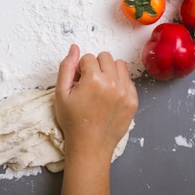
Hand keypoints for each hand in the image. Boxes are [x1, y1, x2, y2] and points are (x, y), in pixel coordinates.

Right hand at [55, 44, 137, 194]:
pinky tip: (110, 96)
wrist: (90, 146)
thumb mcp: (61, 93)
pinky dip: (119, 83)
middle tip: (90, 83)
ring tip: (101, 87)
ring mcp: (125, 92)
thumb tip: (74, 48)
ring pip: (120, 65)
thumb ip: (66, 67)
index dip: (81, 69)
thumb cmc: (73, 121)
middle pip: (105, 57)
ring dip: (110, 71)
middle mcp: (112, 82)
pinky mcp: (133, 100)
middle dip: (96, 66)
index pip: (88, 57)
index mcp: (93, 79)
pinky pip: (129, 80)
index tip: (79, 82)